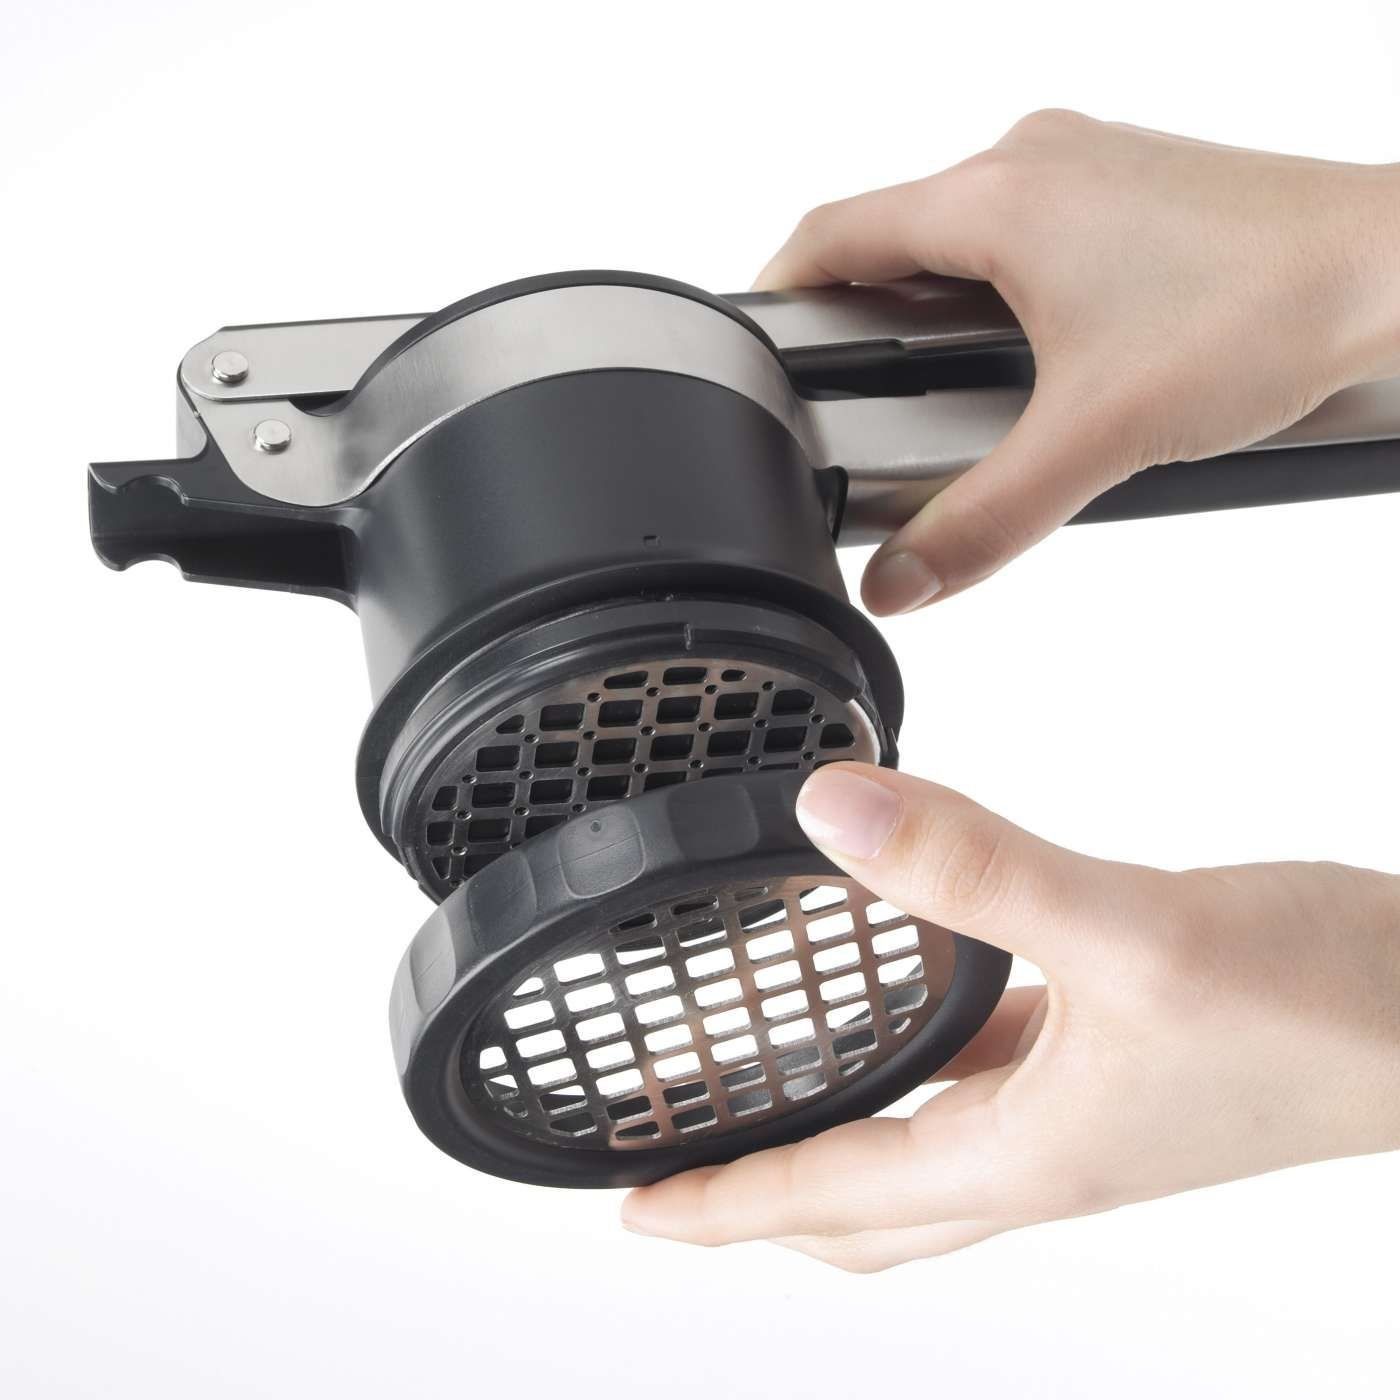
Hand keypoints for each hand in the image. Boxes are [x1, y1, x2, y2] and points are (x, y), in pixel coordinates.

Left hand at [621, 763, 1399, 1270]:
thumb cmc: (1331, 1009)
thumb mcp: (1130, 931)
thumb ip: (971, 869)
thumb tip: (832, 813)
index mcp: (1024, 1158)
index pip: (828, 1201)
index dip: (720, 1209)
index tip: (632, 1209)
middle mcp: (1040, 1154)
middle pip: (861, 1206)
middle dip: (759, 1192)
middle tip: (677, 1161)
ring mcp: (1079, 1114)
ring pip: (917, 1138)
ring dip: (833, 1120)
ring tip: (762, 1075)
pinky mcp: (1114, 1062)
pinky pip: (984, 1069)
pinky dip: (924, 1049)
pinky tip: (910, 987)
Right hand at [755, 111, 1399, 613]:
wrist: (1396, 270)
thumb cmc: (1271, 307)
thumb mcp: (1096, 438)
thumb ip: (981, 519)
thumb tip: (903, 575)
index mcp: (996, 195)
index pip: (831, 233)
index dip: (778, 296)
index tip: (756, 352)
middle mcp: (1031, 160)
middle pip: (891, 241)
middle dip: (863, 325)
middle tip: (860, 404)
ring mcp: (1084, 168)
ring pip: (961, 242)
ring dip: (937, 315)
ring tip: (957, 397)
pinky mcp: (1127, 192)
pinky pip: (1024, 239)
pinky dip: (1001, 300)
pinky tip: (1041, 365)